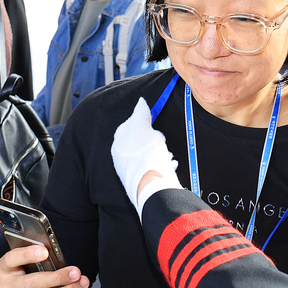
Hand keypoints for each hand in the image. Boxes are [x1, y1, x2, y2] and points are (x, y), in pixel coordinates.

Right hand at [0, 244, 88, 287]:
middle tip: (76, 272)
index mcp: (4, 269)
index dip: (28, 255)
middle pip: (33, 282)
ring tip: (82, 283)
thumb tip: (57, 255)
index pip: (12, 259)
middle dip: (58, 278)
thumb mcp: (18, 265)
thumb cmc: (17, 278)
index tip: (45, 251)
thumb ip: (32, 258)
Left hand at [111, 97, 181, 215]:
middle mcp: (121, 157)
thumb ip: (141, 113)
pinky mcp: (141, 180)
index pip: (127, 126)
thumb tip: (141, 102)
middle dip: (152, 139)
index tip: (152, 122)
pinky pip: (152, 167)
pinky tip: (169, 164)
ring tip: (167, 154)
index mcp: (118, 143)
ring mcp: (130, 170)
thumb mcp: (143, 127)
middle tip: (161, 140)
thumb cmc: (146, 154)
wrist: (152, 186)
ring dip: (158, 152)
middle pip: (138, 141)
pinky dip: (161, 164)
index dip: (141, 122)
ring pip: (147, 154)